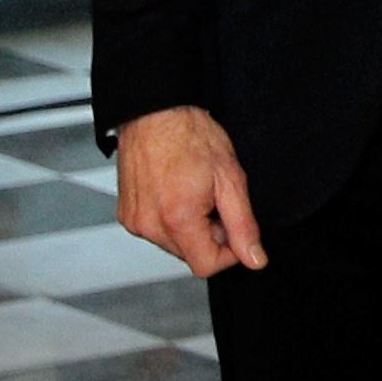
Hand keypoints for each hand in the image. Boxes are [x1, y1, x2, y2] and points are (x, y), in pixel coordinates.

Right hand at [113, 108, 265, 276]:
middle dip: (211, 235)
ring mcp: (134, 221)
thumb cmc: (191, 137)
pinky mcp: (127, 215)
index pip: (206, 266)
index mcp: (177, 219)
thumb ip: (244, 225)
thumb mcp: (231, 179)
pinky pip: (157, 231)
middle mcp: (149, 225)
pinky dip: (172, 220)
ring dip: (191, 227)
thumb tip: (254, 258)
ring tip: (196, 193)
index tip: (237, 231)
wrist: (156, 114)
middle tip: (216, 201)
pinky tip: (178, 193)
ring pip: (174, 244)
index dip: (230, 253)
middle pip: (190, 255)